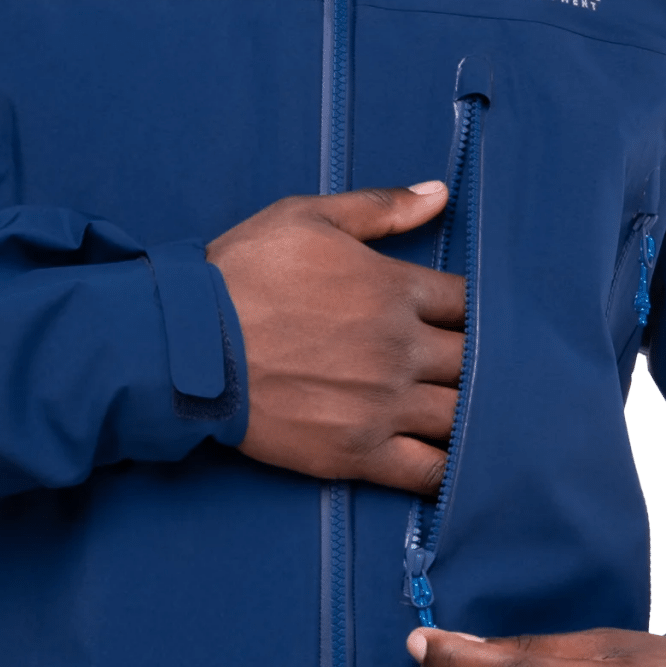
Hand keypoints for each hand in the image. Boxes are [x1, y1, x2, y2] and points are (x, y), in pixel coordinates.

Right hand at [208, 182, 464, 495]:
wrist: (187, 345)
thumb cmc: (243, 273)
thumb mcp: (307, 217)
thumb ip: (380, 208)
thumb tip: (441, 194)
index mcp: (394, 289)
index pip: (468, 303)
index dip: (473, 311)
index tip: (464, 319)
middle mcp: (399, 349)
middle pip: (473, 361)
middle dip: (478, 363)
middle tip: (472, 368)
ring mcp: (381, 404)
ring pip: (459, 416)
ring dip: (473, 414)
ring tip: (474, 414)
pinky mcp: (357, 452)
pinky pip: (427, 471)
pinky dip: (451, 470)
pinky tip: (459, 464)